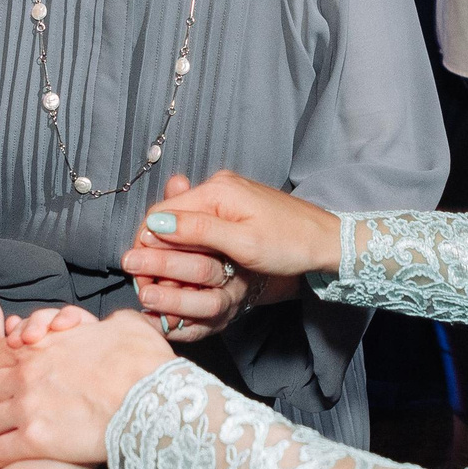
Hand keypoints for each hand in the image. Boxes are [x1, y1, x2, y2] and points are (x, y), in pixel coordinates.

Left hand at [0, 308, 172, 467]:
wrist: (152, 401)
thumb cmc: (143, 364)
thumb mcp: (128, 327)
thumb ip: (110, 323)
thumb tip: (112, 325)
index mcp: (43, 346)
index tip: (6, 373)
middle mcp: (27, 374)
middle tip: (0, 405)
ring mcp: (27, 408)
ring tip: (0, 433)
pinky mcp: (34, 441)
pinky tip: (0, 457)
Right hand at [138, 170, 340, 284]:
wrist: (327, 240)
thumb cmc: (291, 244)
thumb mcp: (243, 244)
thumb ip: (198, 232)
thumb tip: (155, 225)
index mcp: (216, 191)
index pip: (160, 213)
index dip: (144, 244)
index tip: (141, 275)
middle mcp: (217, 186)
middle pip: (168, 215)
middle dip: (155, 247)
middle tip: (152, 282)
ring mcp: (226, 194)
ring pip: (183, 220)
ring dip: (172, 247)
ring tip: (170, 277)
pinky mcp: (234, 206)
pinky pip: (200, 222)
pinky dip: (191, 242)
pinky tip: (193, 263)